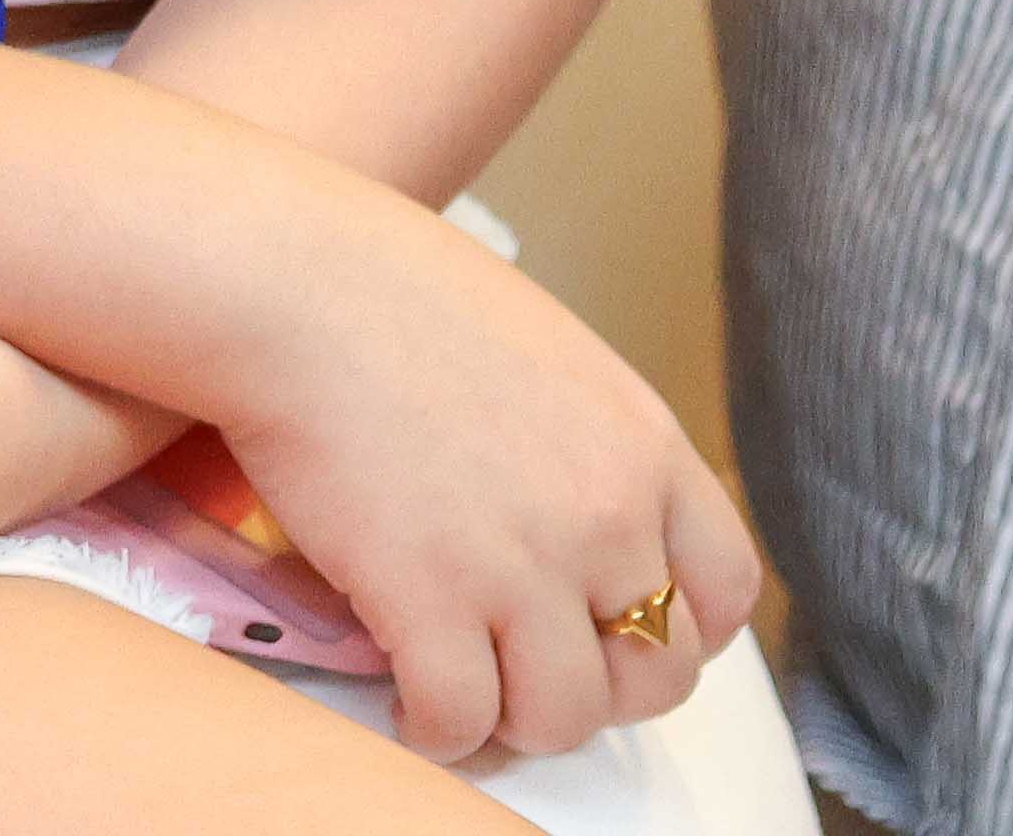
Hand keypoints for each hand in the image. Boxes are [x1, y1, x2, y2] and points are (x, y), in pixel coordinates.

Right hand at [198, 200, 759, 764]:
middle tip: (529, 672)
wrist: (286, 283)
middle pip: (655, 674)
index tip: (617, 634)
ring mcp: (523, 566)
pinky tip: (403, 702)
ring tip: (463, 695)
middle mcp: (607, 517)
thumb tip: (570, 505)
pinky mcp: (429, 601)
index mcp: (644, 447)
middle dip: (597, 689)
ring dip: (515, 720)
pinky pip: (460, 719)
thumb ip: (583, 437)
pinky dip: (434, 729)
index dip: (678, 631)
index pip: (726, 590)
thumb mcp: (541, 346)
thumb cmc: (387, 288)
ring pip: (564, 717)